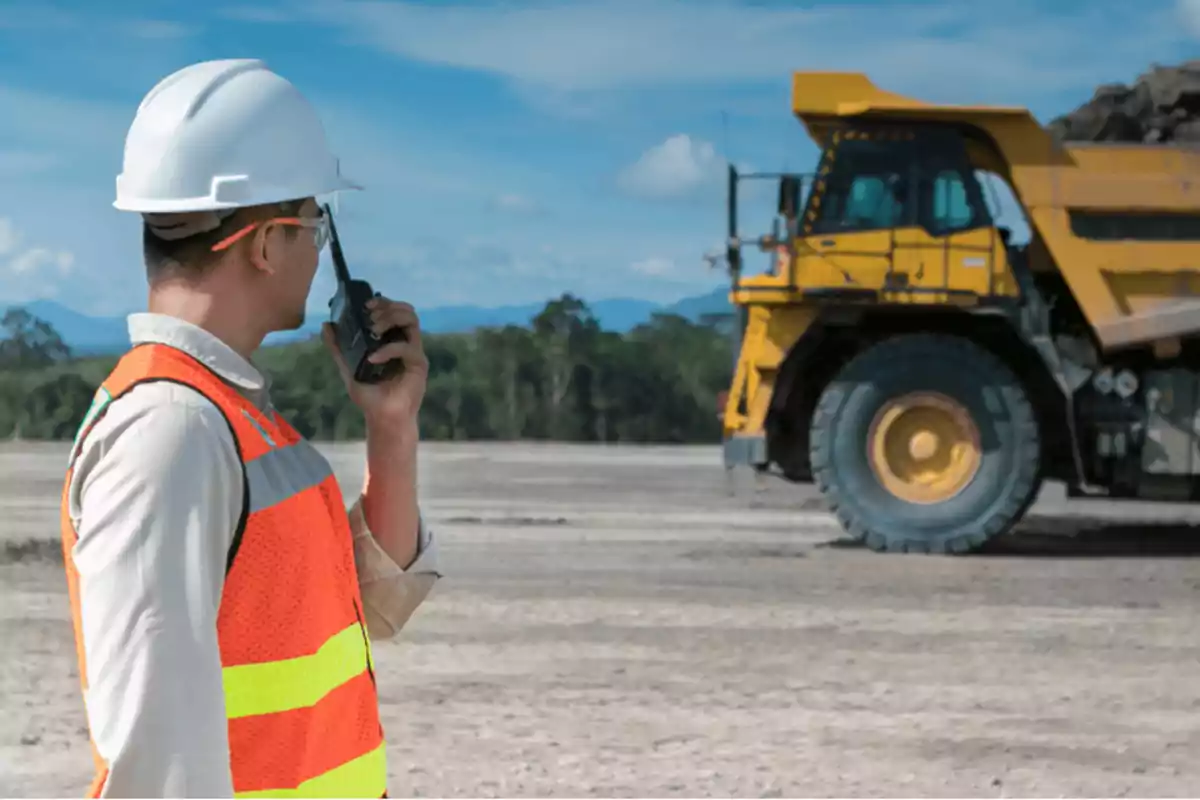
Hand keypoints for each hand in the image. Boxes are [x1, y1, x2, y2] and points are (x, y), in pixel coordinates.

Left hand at [322, 297, 427, 431]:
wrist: (382, 418)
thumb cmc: (370, 396)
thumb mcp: (349, 368)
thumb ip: (339, 348)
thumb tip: (326, 325)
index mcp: (392, 340)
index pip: (395, 311)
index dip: (383, 302)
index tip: (366, 305)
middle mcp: (405, 343)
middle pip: (407, 311)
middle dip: (387, 308)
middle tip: (370, 316)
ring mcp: (414, 353)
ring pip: (412, 321)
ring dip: (391, 319)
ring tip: (374, 330)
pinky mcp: (418, 364)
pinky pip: (407, 347)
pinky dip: (388, 349)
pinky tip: (373, 358)